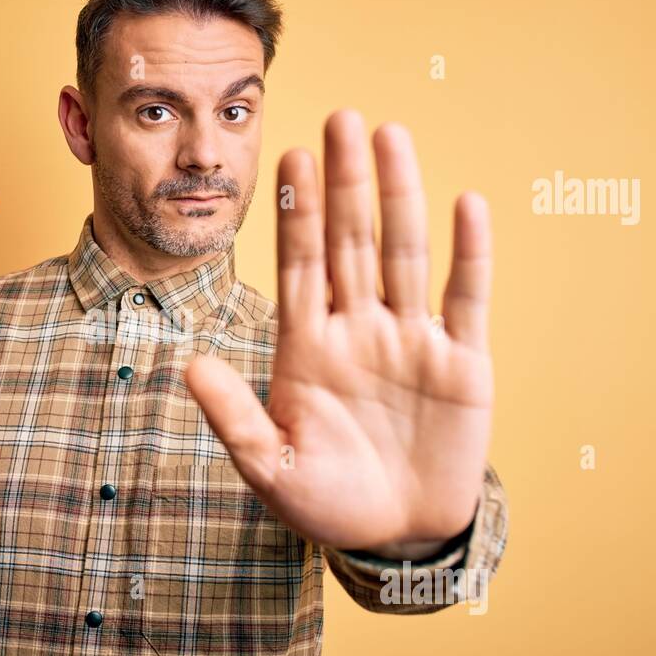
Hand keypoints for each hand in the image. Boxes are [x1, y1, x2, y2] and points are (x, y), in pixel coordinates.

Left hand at [185, 109, 493, 556]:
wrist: (396, 538)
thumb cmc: (327, 503)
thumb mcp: (271, 466)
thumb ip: (234, 416)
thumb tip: (186, 364)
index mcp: (307, 347)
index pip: (298, 264)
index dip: (295, 211)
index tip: (287, 155)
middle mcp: (357, 329)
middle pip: (349, 241)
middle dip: (343, 182)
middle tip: (340, 117)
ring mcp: (410, 340)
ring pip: (403, 254)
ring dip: (399, 197)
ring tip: (391, 137)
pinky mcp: (462, 362)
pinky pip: (465, 297)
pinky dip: (469, 253)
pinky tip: (466, 204)